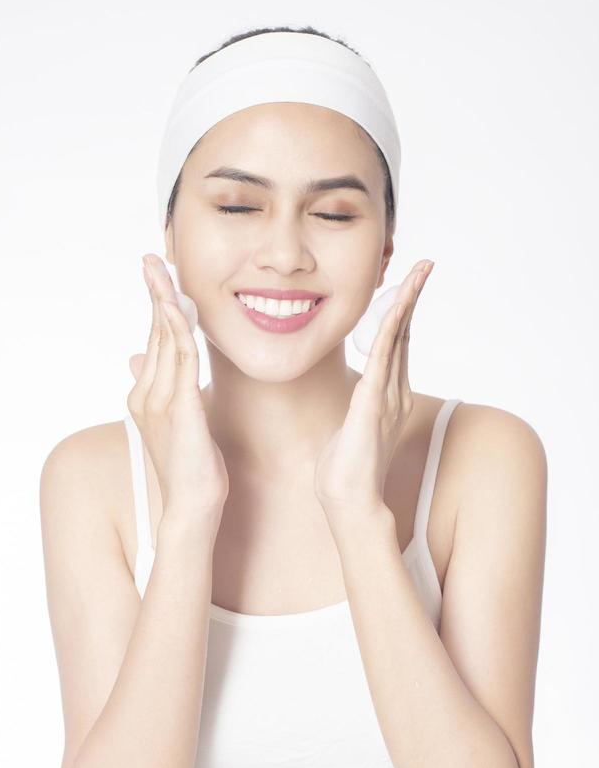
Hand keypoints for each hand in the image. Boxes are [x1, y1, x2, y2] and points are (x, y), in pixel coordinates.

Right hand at [127, 253, 228, 516]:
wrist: (191, 508)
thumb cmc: (192, 471)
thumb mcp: (181, 425)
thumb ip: (171, 394)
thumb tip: (152, 370)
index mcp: (148, 395)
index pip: (154, 340)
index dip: (157, 306)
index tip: (158, 276)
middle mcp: (147, 394)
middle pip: (154, 332)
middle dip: (154, 292)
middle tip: (153, 258)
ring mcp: (159, 401)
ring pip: (164, 340)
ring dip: (164, 301)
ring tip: (162, 270)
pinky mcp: (179, 409)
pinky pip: (180, 359)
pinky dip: (180, 329)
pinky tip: (183, 306)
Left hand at [313, 259, 433, 514]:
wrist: (348, 503)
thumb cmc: (344, 473)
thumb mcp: (347, 432)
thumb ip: (354, 414)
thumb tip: (352, 408)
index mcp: (387, 396)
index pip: (396, 344)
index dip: (402, 312)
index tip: (406, 284)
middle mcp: (394, 392)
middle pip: (404, 333)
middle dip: (413, 296)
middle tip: (424, 264)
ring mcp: (387, 396)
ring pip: (399, 338)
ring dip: (408, 302)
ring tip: (419, 271)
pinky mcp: (374, 403)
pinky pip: (385, 358)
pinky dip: (392, 329)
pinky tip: (397, 306)